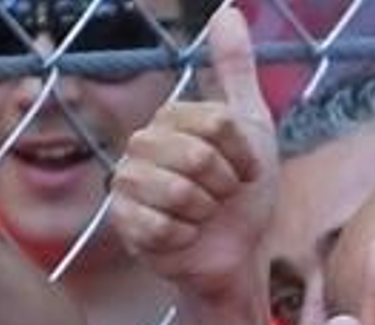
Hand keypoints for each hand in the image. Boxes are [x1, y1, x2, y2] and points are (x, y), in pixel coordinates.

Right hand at [110, 8, 276, 297]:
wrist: (236, 251)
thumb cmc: (243, 193)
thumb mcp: (252, 127)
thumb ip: (236, 71)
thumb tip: (227, 11)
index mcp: (169, 119)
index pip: (218, 125)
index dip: (243, 157)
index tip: (244, 172)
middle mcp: (140, 145)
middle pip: (198, 157)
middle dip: (225, 187)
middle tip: (222, 197)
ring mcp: (126, 185)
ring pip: (181, 193)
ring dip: (207, 213)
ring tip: (203, 216)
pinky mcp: (123, 225)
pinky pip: (164, 227)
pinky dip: (186, 238)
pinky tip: (184, 237)